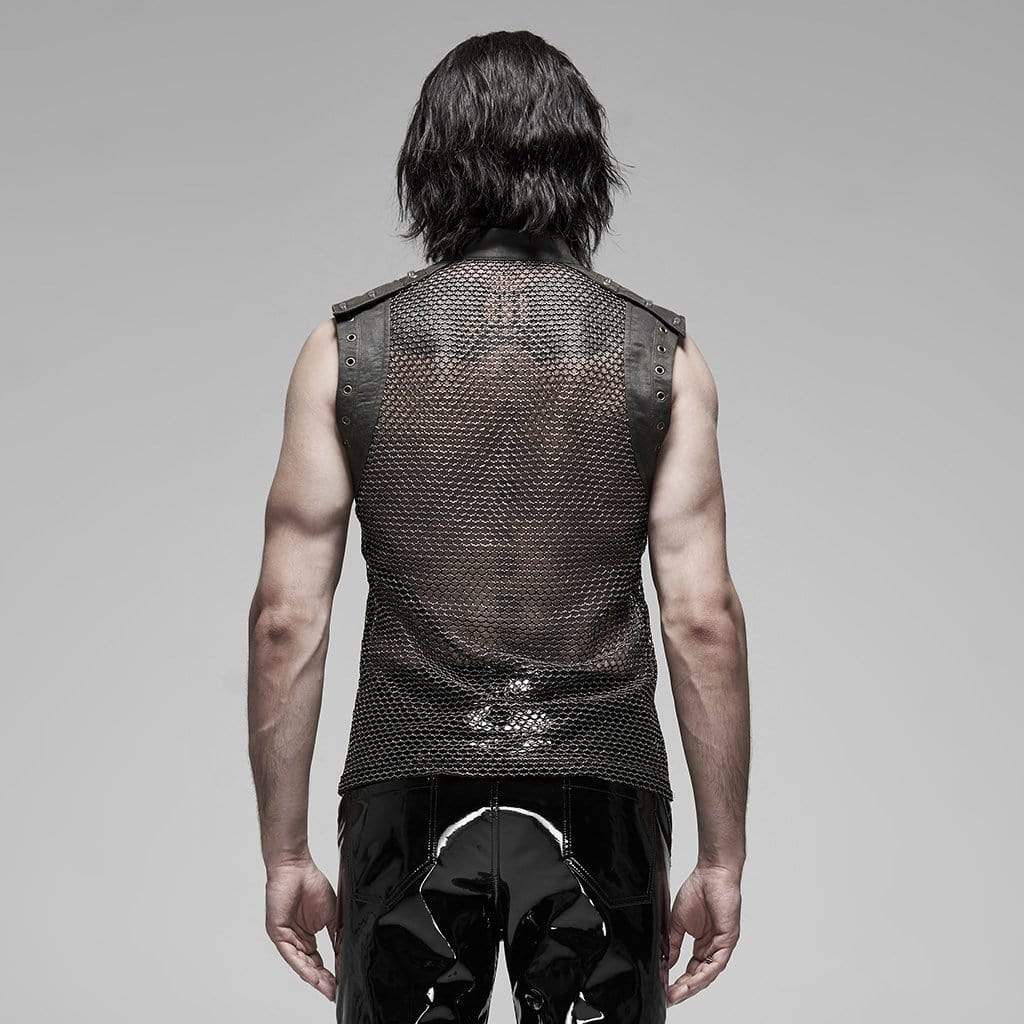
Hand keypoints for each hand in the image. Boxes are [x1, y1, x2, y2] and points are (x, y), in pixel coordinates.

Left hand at [265, 857, 338, 1000]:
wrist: (296, 867)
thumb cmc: (311, 883)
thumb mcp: (331, 913)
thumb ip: (335, 934)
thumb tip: (344, 952)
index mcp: (308, 935)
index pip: (318, 961)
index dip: (329, 973)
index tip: (341, 984)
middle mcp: (297, 940)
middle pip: (310, 966)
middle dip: (323, 981)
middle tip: (335, 992)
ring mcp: (287, 938)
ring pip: (301, 964)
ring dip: (314, 978)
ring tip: (327, 988)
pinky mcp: (278, 934)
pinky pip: (291, 954)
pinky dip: (302, 966)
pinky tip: (313, 976)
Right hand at [666, 864, 740, 1004]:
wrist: (711, 873)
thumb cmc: (698, 889)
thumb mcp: (678, 921)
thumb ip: (673, 943)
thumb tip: (666, 962)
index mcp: (702, 942)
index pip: (691, 968)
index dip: (679, 980)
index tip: (666, 989)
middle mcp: (713, 946)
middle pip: (700, 975)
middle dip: (684, 988)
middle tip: (670, 997)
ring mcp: (722, 944)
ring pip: (709, 973)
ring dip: (693, 985)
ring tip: (678, 993)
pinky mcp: (728, 940)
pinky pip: (717, 962)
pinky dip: (705, 973)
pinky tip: (693, 981)